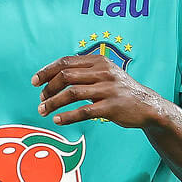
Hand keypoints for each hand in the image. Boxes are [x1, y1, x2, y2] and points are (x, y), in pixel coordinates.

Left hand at [32, 53, 165, 128]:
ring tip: (43, 111)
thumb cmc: (119, 91)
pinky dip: (68, 116)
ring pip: (72, 93)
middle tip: (41, 99)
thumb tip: (53, 77)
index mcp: (99, 61)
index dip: (47, 71)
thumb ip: (83, 72)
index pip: (66, 62)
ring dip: (53, 103)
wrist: (146, 106)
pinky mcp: (112, 107)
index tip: (35, 82)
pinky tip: (58, 120)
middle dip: (48, 88)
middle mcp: (103, 72)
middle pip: (66, 76)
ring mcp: (108, 89)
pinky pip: (84, 111)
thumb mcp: (104, 74)